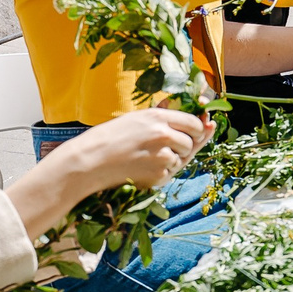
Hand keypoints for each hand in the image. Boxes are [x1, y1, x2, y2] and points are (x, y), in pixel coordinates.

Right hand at [62, 107, 212, 194]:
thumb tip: (201, 118)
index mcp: (158, 116)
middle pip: (192, 142)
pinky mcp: (158, 175)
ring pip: (183, 159)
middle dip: (185, 146)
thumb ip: (167, 117)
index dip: (197, 129)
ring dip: (172, 160)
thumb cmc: (112, 137)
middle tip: (163, 147)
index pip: (194, 122)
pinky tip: (143, 167)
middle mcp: (164, 134)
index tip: (192, 132)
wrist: (91, 160)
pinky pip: (170, 173)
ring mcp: (162, 156)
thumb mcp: (139, 118)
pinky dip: (161, 173)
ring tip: (147, 157)